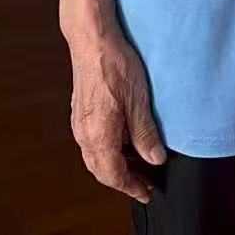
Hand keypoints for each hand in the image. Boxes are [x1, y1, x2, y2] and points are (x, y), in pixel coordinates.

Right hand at [68, 29, 165, 203]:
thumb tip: (155, 159)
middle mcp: (84, 134)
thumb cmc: (115, 66)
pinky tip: (123, 142)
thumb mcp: (138, 101)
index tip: (146, 193)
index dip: (131, 187)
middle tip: (144, 184)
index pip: (114, 175)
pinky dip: (108, 151)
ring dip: (115, 166)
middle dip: (123, 180)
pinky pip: (92, 143)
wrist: (92, 41)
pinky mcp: (80, 113)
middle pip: (102, 170)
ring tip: (138, 165)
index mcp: (98, 136)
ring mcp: (79, 124)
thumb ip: (145, 134)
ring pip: (95, 158)